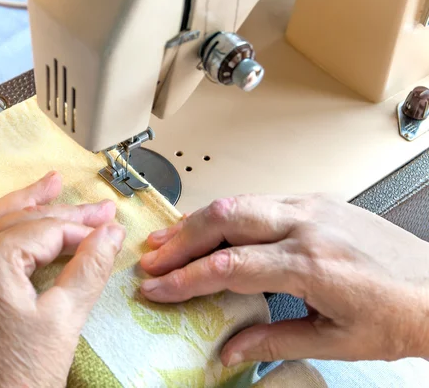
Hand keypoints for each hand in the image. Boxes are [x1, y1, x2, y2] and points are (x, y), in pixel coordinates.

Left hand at [0, 171, 125, 386]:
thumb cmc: (20, 378)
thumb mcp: (64, 320)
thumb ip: (88, 268)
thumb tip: (111, 233)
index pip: (48, 230)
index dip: (84, 231)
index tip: (110, 232)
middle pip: (22, 221)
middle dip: (63, 213)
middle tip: (97, 209)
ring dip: (18, 202)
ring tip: (46, 183)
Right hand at [139, 194, 428, 365]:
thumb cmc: (399, 315)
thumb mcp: (335, 341)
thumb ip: (274, 340)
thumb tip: (230, 350)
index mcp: (312, 264)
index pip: (228, 266)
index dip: (185, 278)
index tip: (157, 287)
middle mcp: (308, 225)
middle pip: (225, 219)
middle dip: (180, 239)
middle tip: (151, 257)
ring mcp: (313, 207)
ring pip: (238, 202)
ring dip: (198, 221)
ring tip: (168, 239)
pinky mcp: (317, 201)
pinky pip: (259, 199)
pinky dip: (226, 214)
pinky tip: (210, 227)